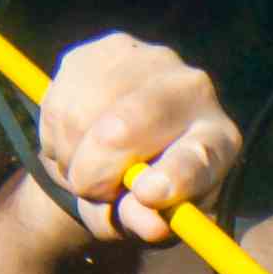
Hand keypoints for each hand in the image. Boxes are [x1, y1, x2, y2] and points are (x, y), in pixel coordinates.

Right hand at [33, 34, 239, 241]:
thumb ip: (146, 223)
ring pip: (82, 112)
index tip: (147, 194)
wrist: (122, 146)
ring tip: (81, 167)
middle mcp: (194, 90)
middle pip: (127, 123)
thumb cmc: (144, 193)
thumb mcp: (148, 218)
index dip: (175, 175)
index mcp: (218, 142)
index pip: (199, 157)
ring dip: (69, 154)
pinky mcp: (110, 47)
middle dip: (95, 167)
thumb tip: (150, 225)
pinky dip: (54, 131)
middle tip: (86, 189)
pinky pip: (62, 96)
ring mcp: (153, 61)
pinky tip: (72, 139)